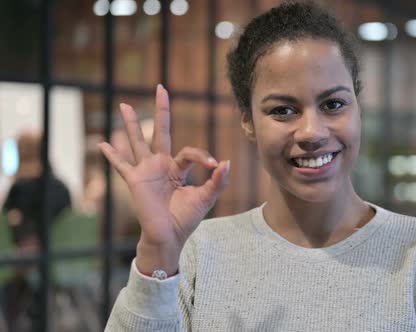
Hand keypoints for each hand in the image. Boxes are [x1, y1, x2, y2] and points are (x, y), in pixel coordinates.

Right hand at [98, 84, 229, 274]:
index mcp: (178, 168)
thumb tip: (226, 162)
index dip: (203, 156)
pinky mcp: (135, 181)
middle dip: (161, 110)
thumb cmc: (186, 218)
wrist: (169, 237)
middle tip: (161, 87)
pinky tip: (102, 143)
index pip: (189, 152)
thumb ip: (217, 181)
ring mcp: (146, 171)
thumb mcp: (206, 198)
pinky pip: (121, 165)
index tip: (215, 165)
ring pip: (138, 142)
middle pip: (161, 132)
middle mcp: (161, 165)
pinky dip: (112, 155)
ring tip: (125, 105)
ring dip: (131, 124)